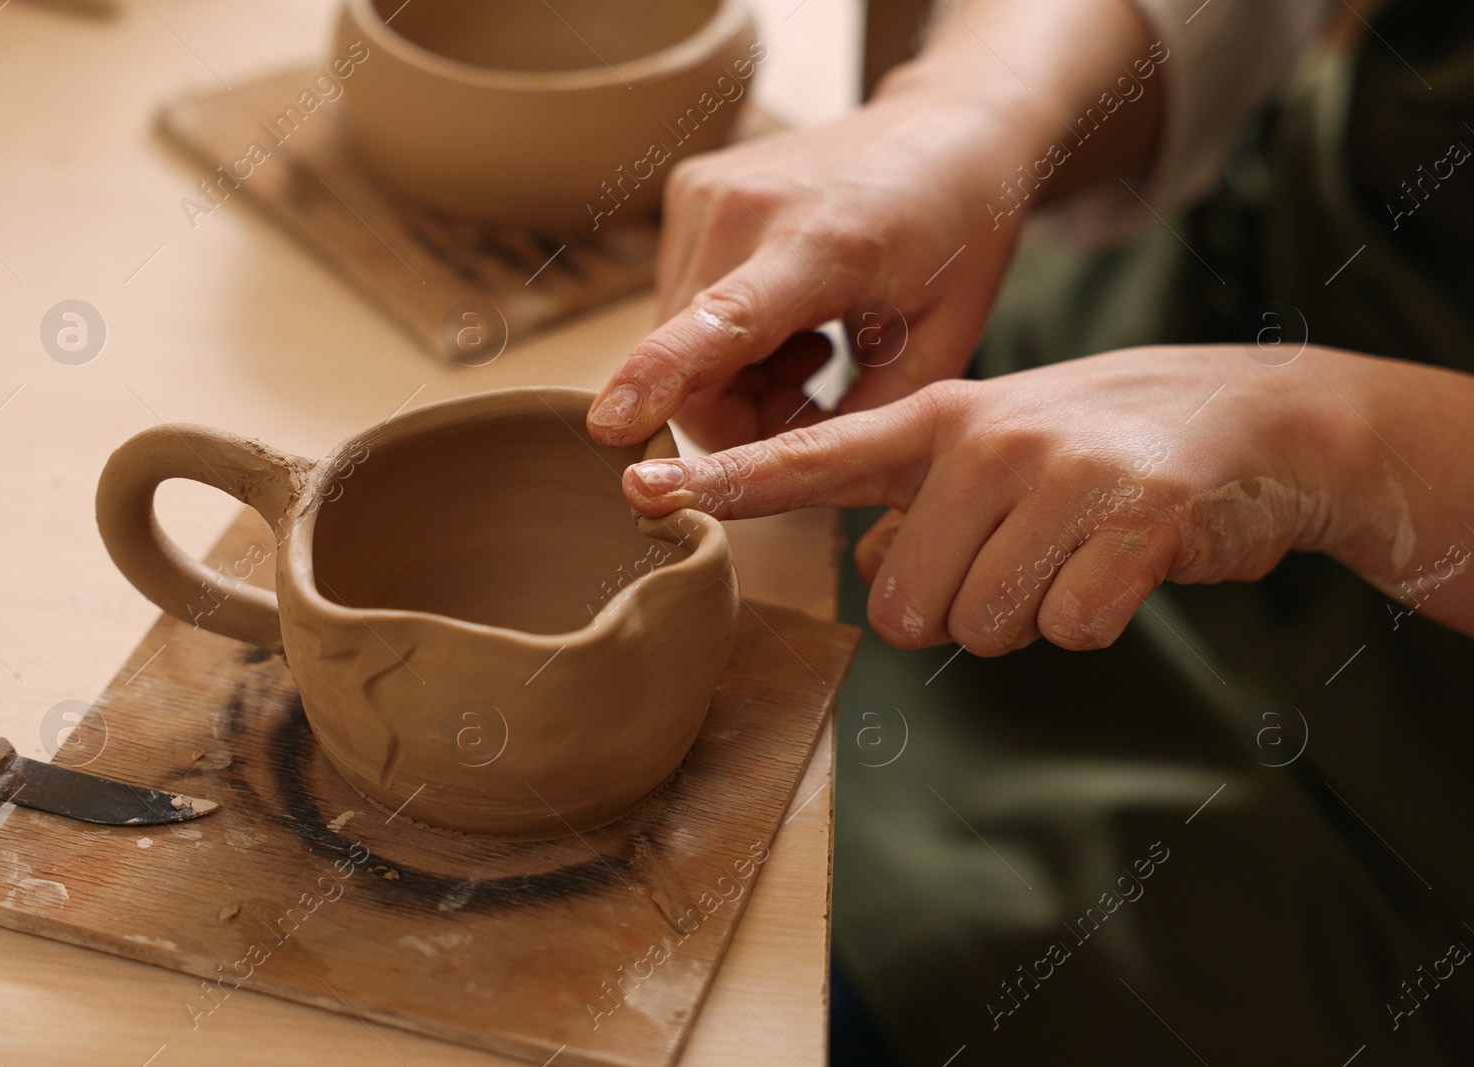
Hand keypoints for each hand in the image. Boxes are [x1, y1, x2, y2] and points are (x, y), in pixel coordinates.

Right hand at [585, 0, 1165, 452]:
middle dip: (738, 416)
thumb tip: (775, 482)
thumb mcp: (938, 346)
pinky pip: (679, 306)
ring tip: (813, 349)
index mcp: (823, 244)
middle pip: (690, 366)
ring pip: (676, 343)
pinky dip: (724, 337)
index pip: (722, 322)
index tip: (608, 428)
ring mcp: (705, 191)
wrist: (946, 128)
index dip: (660, 378)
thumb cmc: (956, 240)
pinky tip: (789, 316)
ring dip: (732, 378)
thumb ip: (858, 424)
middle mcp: (745, 207)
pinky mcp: (687, 189)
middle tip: (816, 398)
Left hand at [620, 346, 1377, 653]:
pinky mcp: (1134, 520)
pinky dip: (1094, 620)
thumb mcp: (996, 450)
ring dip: (1026, 616)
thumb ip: (914, 503)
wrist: (1263, 421)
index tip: (639, 487)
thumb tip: (870, 574)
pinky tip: (1124, 567)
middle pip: (900, 607)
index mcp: (936, 419)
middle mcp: (983, 438)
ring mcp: (1059, 473)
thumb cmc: (1102, 448)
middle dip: (953, 611)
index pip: (811, 457)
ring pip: (979, 627)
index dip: (726, 483)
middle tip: (1018, 558)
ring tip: (1073, 553)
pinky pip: (1068, 630)